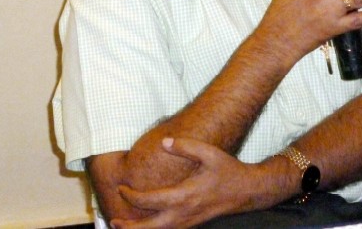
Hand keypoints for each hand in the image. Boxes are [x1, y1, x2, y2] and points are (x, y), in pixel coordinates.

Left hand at [109, 137, 265, 228]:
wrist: (247, 191)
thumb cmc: (227, 171)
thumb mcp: (209, 153)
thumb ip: (186, 146)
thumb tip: (164, 142)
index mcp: (185, 196)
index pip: (150, 201)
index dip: (132, 196)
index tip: (122, 188)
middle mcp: (184, 213)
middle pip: (150, 228)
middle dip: (130, 227)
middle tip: (113, 221)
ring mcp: (189, 222)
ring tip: (123, 226)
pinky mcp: (193, 224)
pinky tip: (147, 223)